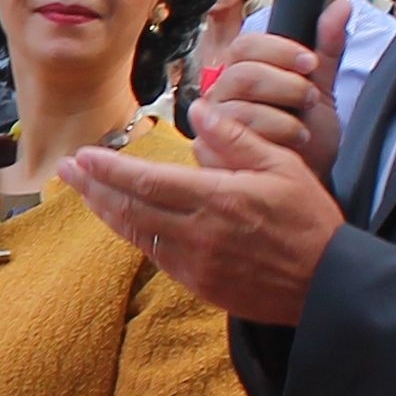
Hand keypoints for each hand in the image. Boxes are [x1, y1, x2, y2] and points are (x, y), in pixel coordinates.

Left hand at [70, 112, 344, 322]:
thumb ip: (235, 138)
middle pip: (131, 209)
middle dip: (94, 188)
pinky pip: (156, 256)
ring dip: (106, 212)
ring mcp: (196, 265)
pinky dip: (134, 234)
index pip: (147, 183)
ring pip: (137, 234)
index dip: (109, 171)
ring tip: (83, 191)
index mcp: (218, 200)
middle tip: (67, 169)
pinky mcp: (200, 286)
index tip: (84, 157)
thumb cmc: (309, 220)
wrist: (328, 285)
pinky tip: (122, 220)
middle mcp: (199, 235)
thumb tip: (199, 110)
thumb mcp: (282, 165)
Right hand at [192, 0, 352, 176]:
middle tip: (310, 100)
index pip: (248, 44)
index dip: (280, 50)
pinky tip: (288, 146)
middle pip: (242, 73)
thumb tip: (340, 6)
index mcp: (244, 69)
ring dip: (280, 117)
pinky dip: (269, 139)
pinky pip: (233, 137)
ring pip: (239, 106)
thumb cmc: (308, 136)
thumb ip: (328, 49)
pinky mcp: (209, 150)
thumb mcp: (322, 88)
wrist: (305, 180)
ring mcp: (212, 121)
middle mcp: (222, 91)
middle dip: (284, 85)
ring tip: (302, 129)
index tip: (310, 63)